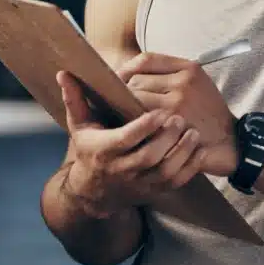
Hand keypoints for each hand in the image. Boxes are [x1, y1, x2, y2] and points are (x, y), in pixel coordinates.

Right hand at [56, 70, 205, 218]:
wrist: (95, 192)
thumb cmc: (90, 149)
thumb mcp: (80, 125)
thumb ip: (75, 98)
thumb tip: (64, 72)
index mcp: (103, 150)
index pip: (125, 140)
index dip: (143, 127)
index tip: (158, 112)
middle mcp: (122, 170)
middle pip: (148, 157)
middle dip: (165, 139)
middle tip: (179, 118)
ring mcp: (140, 183)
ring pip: (164, 172)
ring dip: (181, 153)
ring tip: (192, 132)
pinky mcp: (155, 191)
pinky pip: (176, 183)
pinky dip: (190, 169)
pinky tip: (199, 150)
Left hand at [117, 53, 238, 177]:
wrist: (230, 141)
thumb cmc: (208, 112)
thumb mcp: (197, 83)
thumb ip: (170, 73)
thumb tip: (130, 72)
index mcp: (189, 68)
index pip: (146, 60)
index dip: (127, 68)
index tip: (118, 78)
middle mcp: (184, 83)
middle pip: (136, 80)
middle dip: (124, 91)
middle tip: (119, 101)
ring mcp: (177, 105)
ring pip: (135, 99)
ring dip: (125, 108)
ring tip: (124, 115)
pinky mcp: (172, 126)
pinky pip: (140, 119)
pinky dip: (132, 123)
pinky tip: (133, 127)